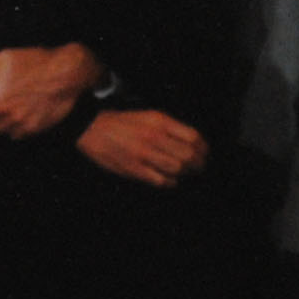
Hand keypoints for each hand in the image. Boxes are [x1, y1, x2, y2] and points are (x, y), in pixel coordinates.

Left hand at [0, 44, 104, 138]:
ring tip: (11, 109)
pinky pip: (15, 135)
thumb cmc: (37, 62)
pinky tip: (23, 114)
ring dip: (0, 122)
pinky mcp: (33, 128)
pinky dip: (15, 128)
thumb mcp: (5, 56)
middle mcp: (2, 112)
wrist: (68, 73)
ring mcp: (18, 122)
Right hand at [76, 110, 209, 187]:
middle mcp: (153, 137)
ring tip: (189, 173)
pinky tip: (172, 180)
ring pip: (177, 168)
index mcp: (159, 121)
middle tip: (201, 166)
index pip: (192, 137)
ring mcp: (143, 154)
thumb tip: (192, 142)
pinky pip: (160, 180)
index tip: (205, 152)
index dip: (203, 148)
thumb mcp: (149, 116)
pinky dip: (170, 182)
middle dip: (199, 163)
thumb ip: (170, 128)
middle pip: (188, 155)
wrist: (92, 128)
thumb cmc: (122, 122)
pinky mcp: (134, 169)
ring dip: (186, 173)